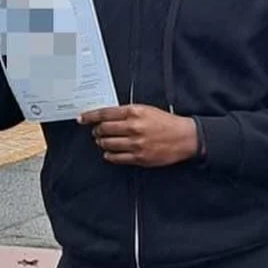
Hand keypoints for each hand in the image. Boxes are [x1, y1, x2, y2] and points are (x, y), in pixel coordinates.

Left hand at [78, 105, 198, 167]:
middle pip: (104, 129)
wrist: (185, 137)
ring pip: (108, 144)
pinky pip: (117, 158)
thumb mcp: (147, 110)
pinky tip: (109, 153)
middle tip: (96, 131)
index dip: (90, 116)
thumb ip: (127, 113)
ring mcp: (136, 144)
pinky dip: (109, 155)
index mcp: (135, 112)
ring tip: (103, 141)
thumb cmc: (167, 123)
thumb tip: (108, 117)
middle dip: (96, 130)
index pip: (105, 113)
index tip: (82, 118)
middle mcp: (133, 127)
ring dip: (102, 143)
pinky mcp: (139, 158)